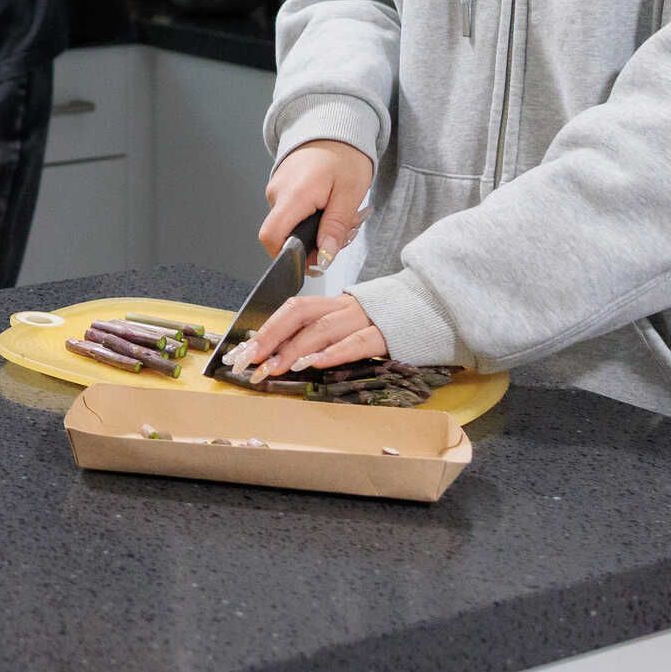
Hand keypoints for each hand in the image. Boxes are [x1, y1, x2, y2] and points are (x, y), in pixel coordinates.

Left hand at [242, 291, 387, 375]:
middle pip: (299, 314)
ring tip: (276, 367)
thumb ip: (319, 333)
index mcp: (331, 303)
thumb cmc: (381, 322)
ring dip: (296, 348)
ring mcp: (364, 319)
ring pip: (323, 329)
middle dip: (271, 337)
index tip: (241, 352)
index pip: (291, 310)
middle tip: (250, 361)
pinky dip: (334, 353)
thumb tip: (278, 353)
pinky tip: (316, 364)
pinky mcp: (385, 335)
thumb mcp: (347, 323)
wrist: (429, 309)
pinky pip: (357, 342)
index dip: (266, 329)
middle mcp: (343, 307)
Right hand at [260, 138, 375, 269]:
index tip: (315, 261)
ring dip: (316, 230)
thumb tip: (324, 258)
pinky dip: (311, 218)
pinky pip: (291, 213)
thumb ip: (334, 228)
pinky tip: (330, 206)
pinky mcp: (281, 188)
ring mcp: (276, 189)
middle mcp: (277, 193)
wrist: (334, 125)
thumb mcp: (349, 194)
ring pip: (289, 226)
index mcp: (293, 195)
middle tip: (344, 233)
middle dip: (314, 245)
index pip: (272, 238)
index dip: (288, 258)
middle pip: (284, 236)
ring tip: (341, 214)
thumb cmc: (345, 155)